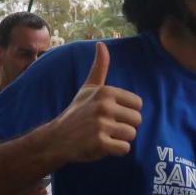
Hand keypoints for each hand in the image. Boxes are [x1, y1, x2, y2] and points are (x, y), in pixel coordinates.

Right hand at [50, 42, 142, 161]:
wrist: (57, 138)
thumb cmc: (77, 112)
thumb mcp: (88, 88)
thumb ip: (99, 67)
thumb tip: (101, 44)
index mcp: (106, 92)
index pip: (138, 104)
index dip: (126, 112)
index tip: (110, 114)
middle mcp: (104, 106)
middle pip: (137, 120)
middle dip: (124, 126)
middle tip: (106, 127)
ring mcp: (101, 125)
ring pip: (131, 135)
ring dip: (120, 139)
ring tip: (104, 136)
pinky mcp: (99, 143)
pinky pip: (124, 149)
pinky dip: (116, 151)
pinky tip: (102, 146)